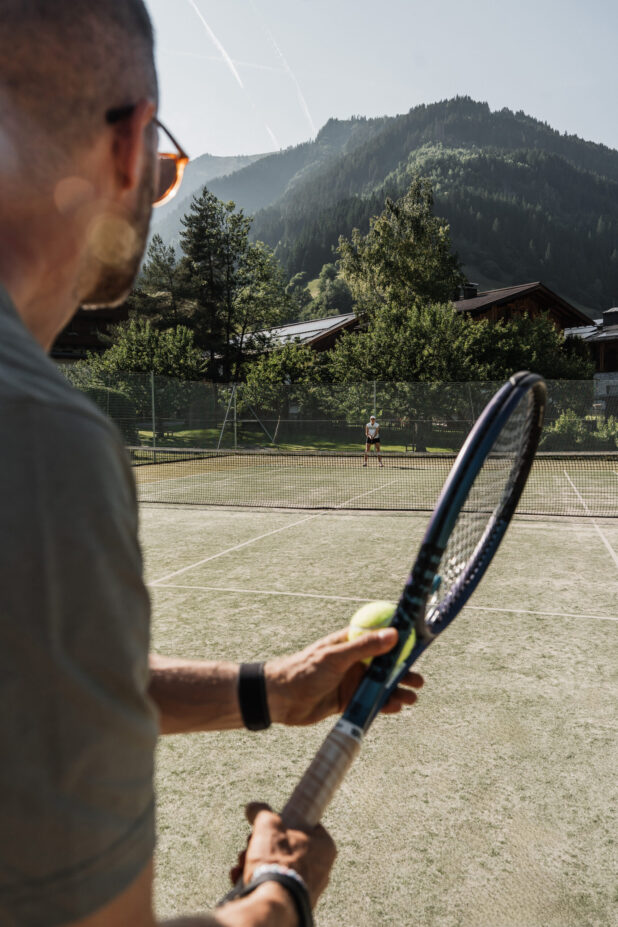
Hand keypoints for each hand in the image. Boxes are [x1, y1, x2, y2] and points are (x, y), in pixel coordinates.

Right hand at [231, 803, 335, 908]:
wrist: (273, 903)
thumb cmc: (278, 861)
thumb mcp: (268, 825)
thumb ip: (262, 812)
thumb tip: (254, 808)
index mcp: (325, 846)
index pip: (306, 825)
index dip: (283, 823)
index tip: (268, 826)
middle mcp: (322, 869)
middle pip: (287, 848)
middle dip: (263, 846)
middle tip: (250, 845)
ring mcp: (308, 888)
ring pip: (279, 867)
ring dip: (257, 863)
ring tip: (241, 864)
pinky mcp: (294, 903)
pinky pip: (275, 886)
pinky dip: (258, 881)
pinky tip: (241, 878)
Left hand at [265, 627, 422, 725]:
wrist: (279, 700)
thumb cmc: (303, 670)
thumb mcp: (335, 657)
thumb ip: (364, 647)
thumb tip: (393, 634)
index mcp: (349, 642)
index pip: (378, 636)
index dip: (398, 639)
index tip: (418, 642)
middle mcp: (352, 660)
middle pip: (384, 664)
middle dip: (401, 671)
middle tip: (418, 679)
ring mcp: (350, 680)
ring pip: (379, 685)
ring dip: (395, 690)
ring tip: (411, 698)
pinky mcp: (346, 700)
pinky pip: (369, 701)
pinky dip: (383, 705)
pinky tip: (394, 709)